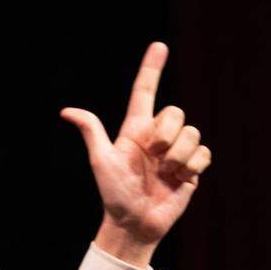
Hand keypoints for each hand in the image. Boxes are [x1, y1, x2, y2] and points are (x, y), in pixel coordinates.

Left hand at [60, 42, 210, 267]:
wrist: (134, 223)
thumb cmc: (114, 193)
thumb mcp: (101, 161)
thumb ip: (92, 132)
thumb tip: (66, 112)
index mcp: (136, 129)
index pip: (144, 92)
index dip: (151, 69)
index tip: (159, 46)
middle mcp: (158, 136)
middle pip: (175, 112)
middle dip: (166, 133)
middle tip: (153, 155)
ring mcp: (176, 151)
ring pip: (192, 133)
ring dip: (178, 156)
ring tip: (164, 174)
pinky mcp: (192, 168)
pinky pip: (204, 153)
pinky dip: (192, 167)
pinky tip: (178, 180)